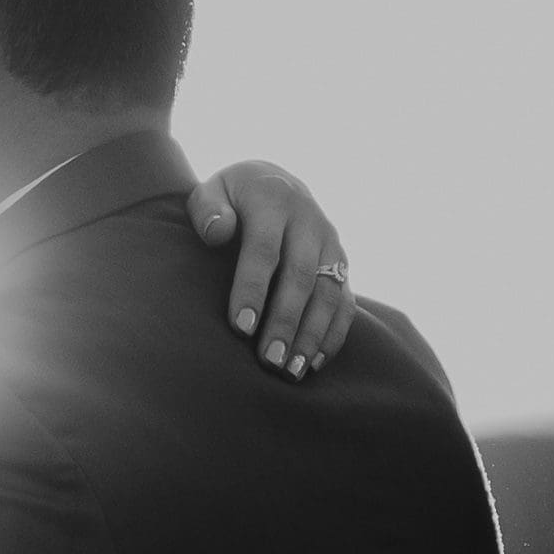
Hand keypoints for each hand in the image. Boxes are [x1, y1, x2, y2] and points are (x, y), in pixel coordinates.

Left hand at [185, 159, 355, 378]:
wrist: (275, 182)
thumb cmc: (232, 197)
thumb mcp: (213, 190)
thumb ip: (208, 209)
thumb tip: (217, 232)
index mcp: (274, 202)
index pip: (265, 250)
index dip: (253, 289)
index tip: (241, 328)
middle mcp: (310, 222)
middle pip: (301, 277)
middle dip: (286, 322)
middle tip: (269, 360)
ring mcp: (330, 245)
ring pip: (329, 293)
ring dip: (312, 335)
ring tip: (291, 372)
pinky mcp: (341, 265)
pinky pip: (345, 302)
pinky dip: (333, 334)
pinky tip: (314, 363)